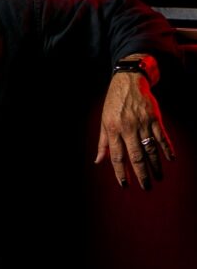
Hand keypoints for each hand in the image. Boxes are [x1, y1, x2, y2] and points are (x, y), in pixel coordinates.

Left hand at [95, 72, 174, 188]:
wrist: (129, 81)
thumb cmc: (114, 103)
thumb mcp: (104, 120)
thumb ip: (103, 142)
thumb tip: (98, 161)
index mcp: (113, 129)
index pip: (117, 156)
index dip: (120, 172)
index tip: (124, 184)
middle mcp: (128, 128)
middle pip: (136, 156)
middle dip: (141, 174)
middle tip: (146, 187)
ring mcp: (142, 124)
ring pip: (150, 149)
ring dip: (155, 165)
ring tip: (158, 177)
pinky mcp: (155, 119)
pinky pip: (162, 137)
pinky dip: (167, 149)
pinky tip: (170, 159)